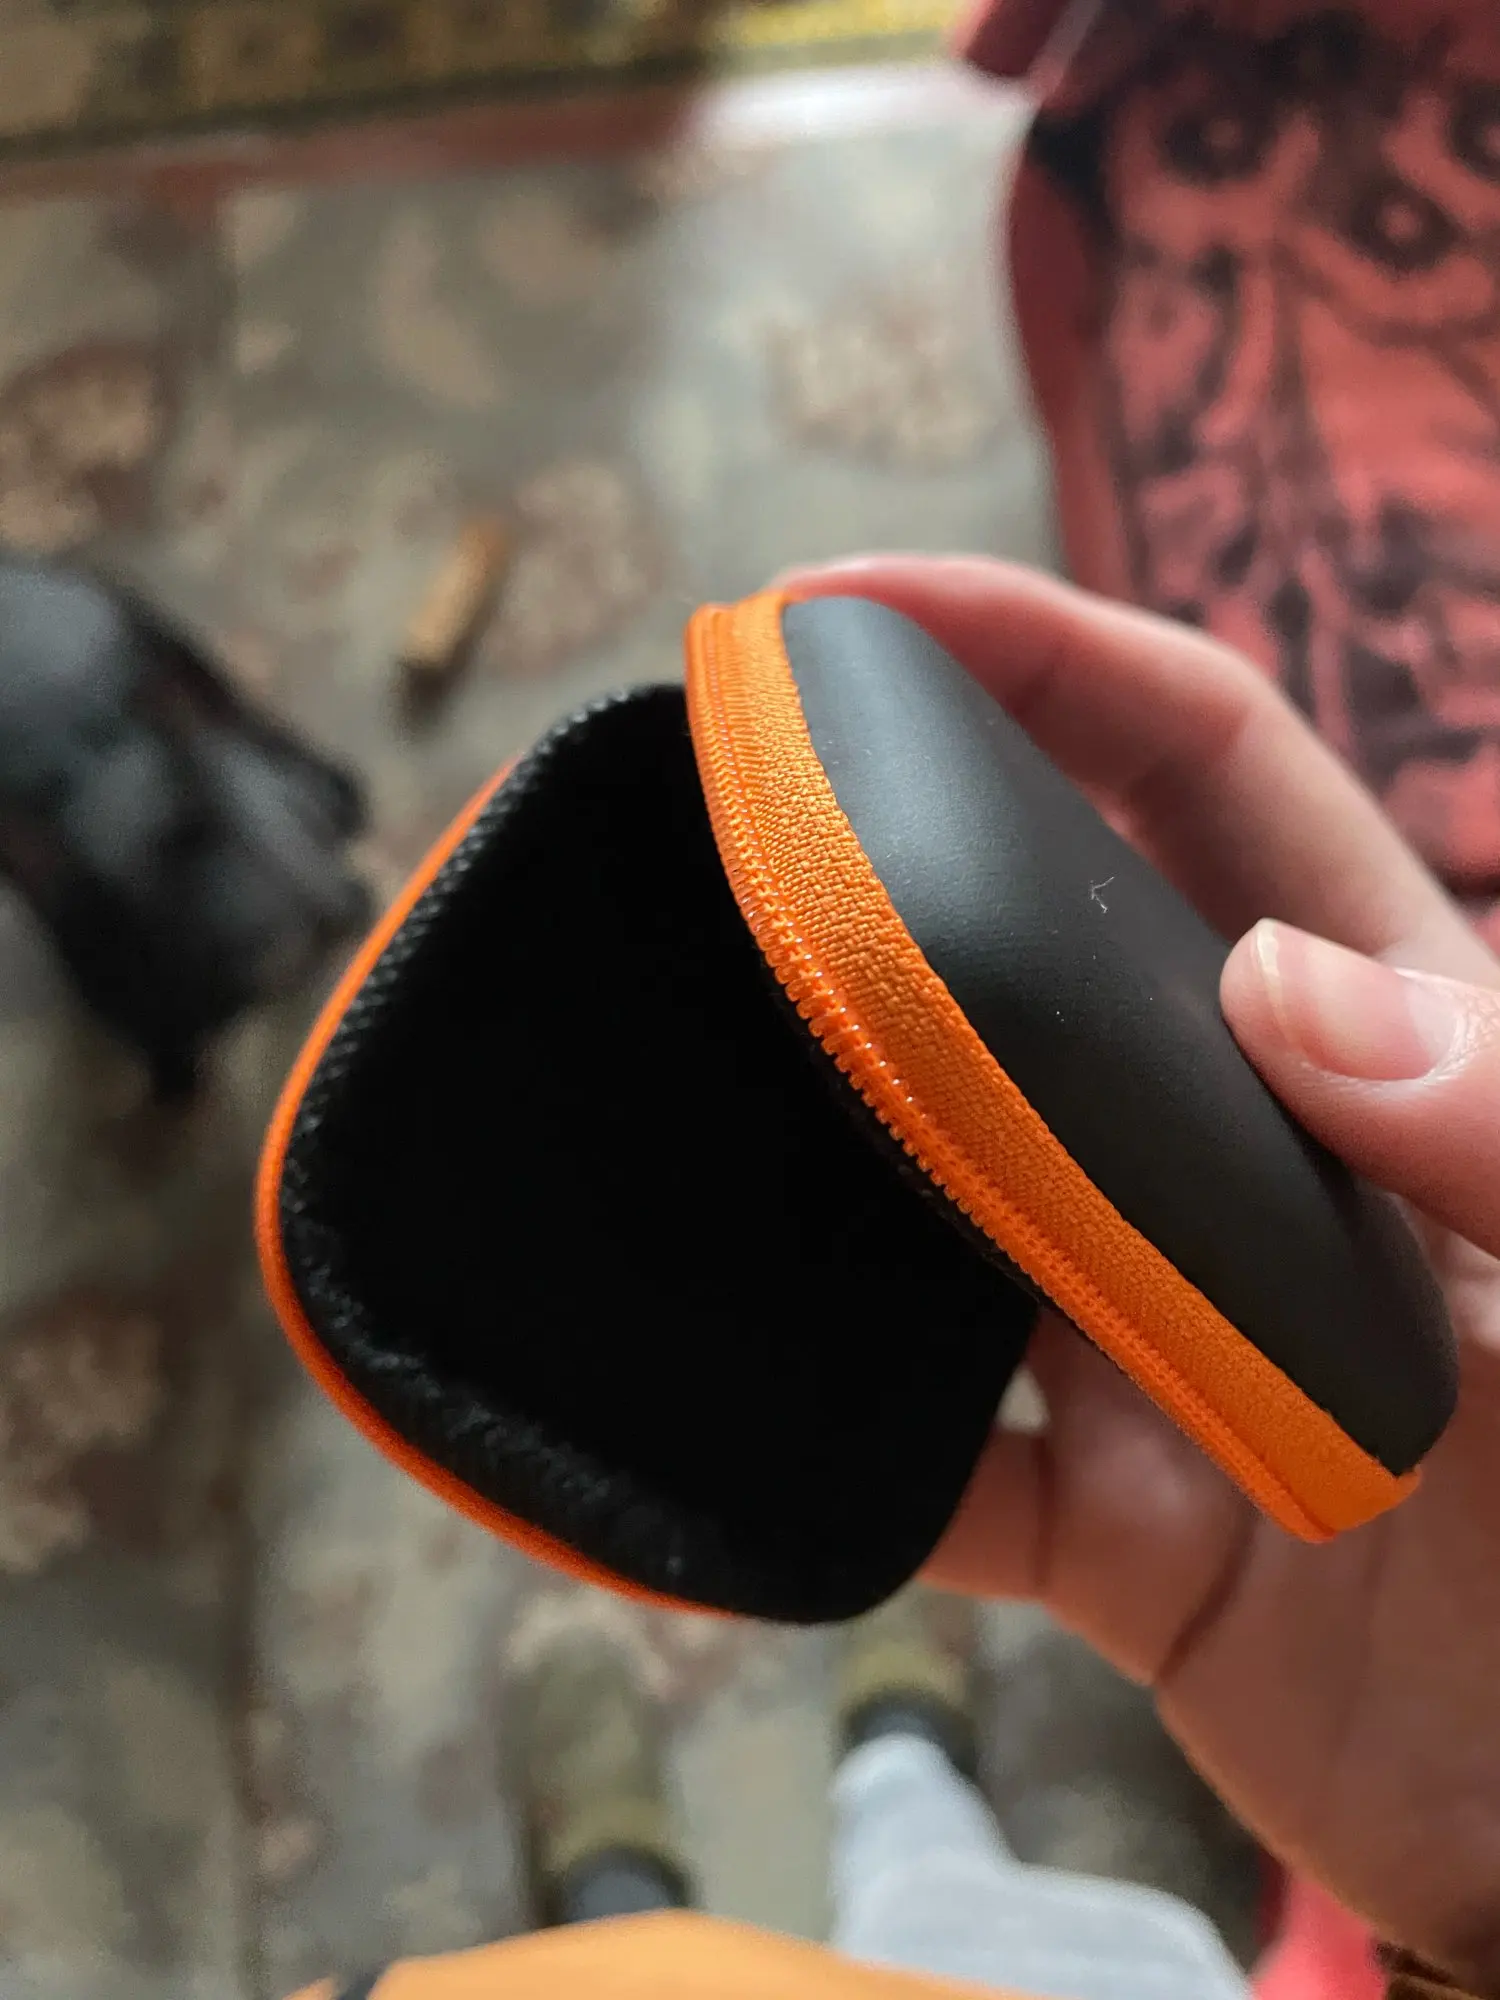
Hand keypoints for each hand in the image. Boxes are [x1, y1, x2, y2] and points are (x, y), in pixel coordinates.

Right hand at [782, 557, 1499, 1986]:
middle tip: (692, 808)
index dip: (1037, 649)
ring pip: (937, 1186)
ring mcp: (1142, 1324)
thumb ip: (1499, 1128)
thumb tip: (1270, 985)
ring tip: (661, 1059)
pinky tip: (721, 1392)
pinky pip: (917, 1460)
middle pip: (1025, 947)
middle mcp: (1230, 1150)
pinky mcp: (1089, 1517)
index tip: (841, 610)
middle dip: (869, 855)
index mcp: (1374, 1032)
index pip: (1196, 765)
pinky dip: (824, 1444)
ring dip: (814, 1135)